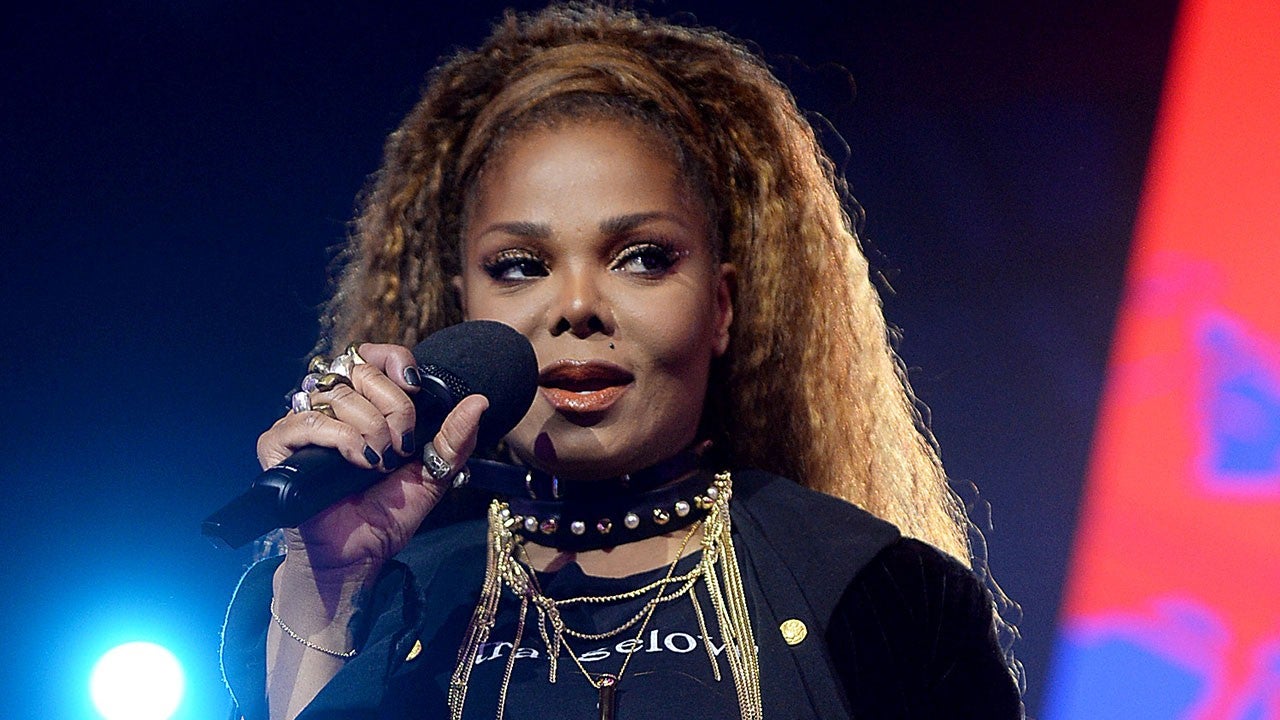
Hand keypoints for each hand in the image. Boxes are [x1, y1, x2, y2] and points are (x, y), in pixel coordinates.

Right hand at [256, 343, 487, 582]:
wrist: (360, 553)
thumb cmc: (389, 512)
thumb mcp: (434, 472)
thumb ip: (455, 437)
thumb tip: (479, 402)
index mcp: (364, 404)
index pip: (372, 355)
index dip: (395, 362)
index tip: (415, 389)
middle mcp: (331, 406)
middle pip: (361, 371)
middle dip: (394, 407)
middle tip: (401, 445)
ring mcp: (302, 423)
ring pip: (338, 395)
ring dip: (371, 428)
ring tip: (379, 463)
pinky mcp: (277, 446)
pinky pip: (307, 421)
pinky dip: (341, 438)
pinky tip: (358, 462)